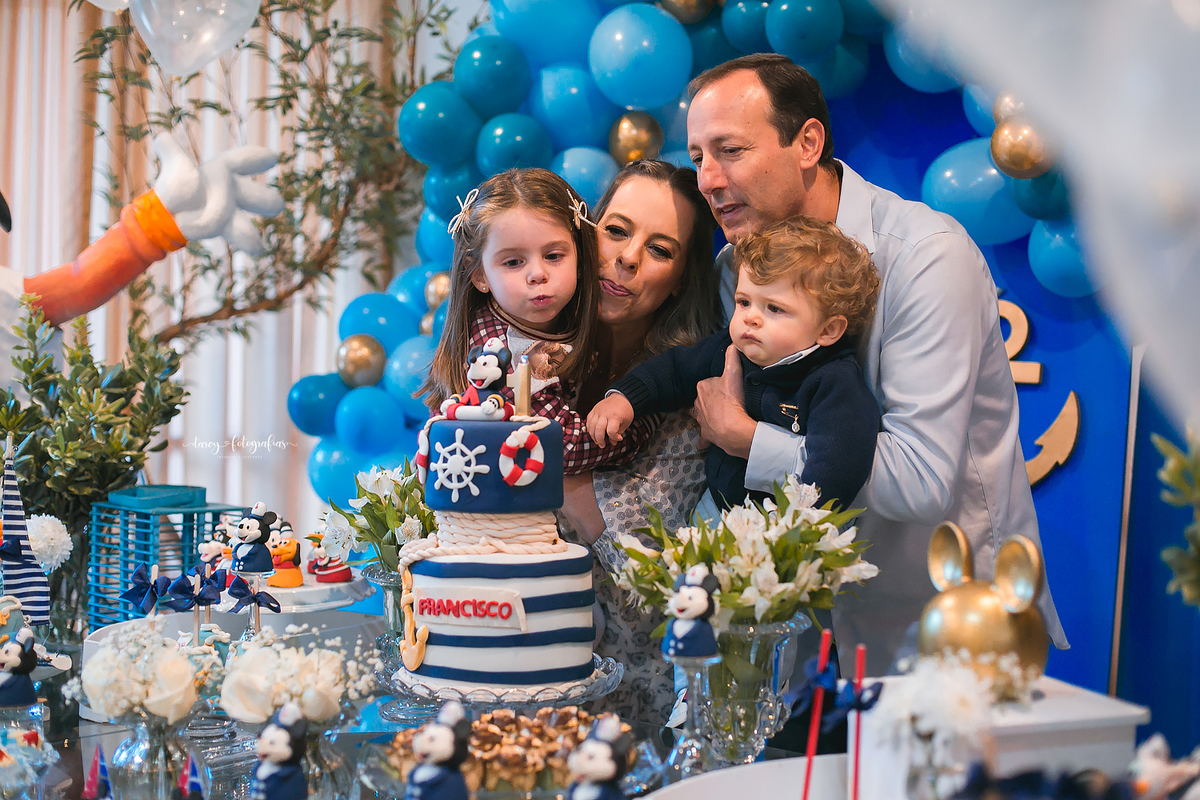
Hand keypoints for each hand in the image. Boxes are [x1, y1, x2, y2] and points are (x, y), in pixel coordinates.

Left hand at [152, 133, 283, 254]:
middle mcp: (233, 192)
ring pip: (241, 224)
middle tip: (277, 205)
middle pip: (252, 196)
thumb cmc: (178, 185)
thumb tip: (162, 138)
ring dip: (248, 234)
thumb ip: (171, 151)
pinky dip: (245, 241)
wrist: (174, 211)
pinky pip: (237, 234)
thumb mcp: (176, 165)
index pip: (241, 161)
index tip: (272, 158)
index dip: (254, 159)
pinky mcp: (225, 228)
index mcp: (223, 171)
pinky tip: (259, 249)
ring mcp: (230, 212)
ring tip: (260, 246)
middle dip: (262, 200)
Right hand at [586, 394, 634, 446]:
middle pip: (598, 429)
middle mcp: (605, 413)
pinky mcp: (594, 410)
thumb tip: (612, 443)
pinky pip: (588, 421)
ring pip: (591, 426)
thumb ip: (619, 433)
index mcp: (615, 416)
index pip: (611, 431)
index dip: (614, 437)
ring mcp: (598, 411)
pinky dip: (589, 429)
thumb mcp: (626, 422)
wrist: (621, 397)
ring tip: (598, 441)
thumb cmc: (625, 410)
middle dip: (600, 439)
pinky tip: (594, 433)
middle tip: (602, 445)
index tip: (619, 438)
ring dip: (593, 436)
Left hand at [694, 344, 756, 459]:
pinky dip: (704, 440)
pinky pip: (703, 438)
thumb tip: (733, 343)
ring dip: (708, 417)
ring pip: (702, 416)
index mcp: (702, 388)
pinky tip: (705, 443)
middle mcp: (698, 404)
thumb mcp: (732, 373)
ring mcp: (701, 421)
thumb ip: (732, 357)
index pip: (709, 383)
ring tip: (720, 418)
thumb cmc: (732, 400)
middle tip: (727, 402)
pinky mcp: (706, 435)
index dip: (718, 384)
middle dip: (712, 401)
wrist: (731, 428)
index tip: (728, 388)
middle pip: (705, 399)